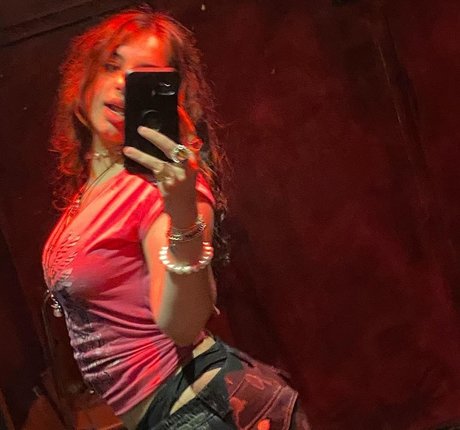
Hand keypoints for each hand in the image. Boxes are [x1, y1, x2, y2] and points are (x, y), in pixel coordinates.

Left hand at [122, 108, 201, 225]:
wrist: (185, 212)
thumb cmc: (182, 189)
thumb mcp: (184, 172)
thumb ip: (176, 157)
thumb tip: (158, 138)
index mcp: (194, 160)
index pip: (190, 137)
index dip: (185, 122)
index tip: (178, 109)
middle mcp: (189, 166)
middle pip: (174, 146)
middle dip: (158, 136)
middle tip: (142, 128)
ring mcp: (179, 175)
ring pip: (161, 158)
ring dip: (146, 148)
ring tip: (132, 141)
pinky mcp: (168, 183)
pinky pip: (153, 167)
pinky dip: (140, 158)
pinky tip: (130, 152)